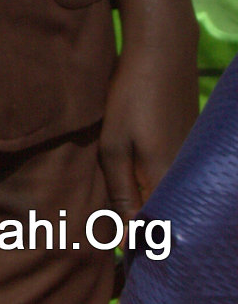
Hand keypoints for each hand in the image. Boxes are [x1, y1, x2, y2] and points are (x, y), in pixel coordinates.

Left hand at [100, 0, 198, 220]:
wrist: (163, 54)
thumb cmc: (130, 97)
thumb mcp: (114, 144)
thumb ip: (121, 189)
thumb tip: (128, 234)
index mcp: (166, 179)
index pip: (158, 228)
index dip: (139, 241)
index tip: (117, 248)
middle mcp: (184, 174)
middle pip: (166, 214)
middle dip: (144, 225)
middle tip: (115, 231)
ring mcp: (190, 158)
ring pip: (170, 195)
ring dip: (150, 204)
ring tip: (123, 209)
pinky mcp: (190, 145)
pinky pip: (175, 176)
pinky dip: (158, 183)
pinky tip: (139, 181)